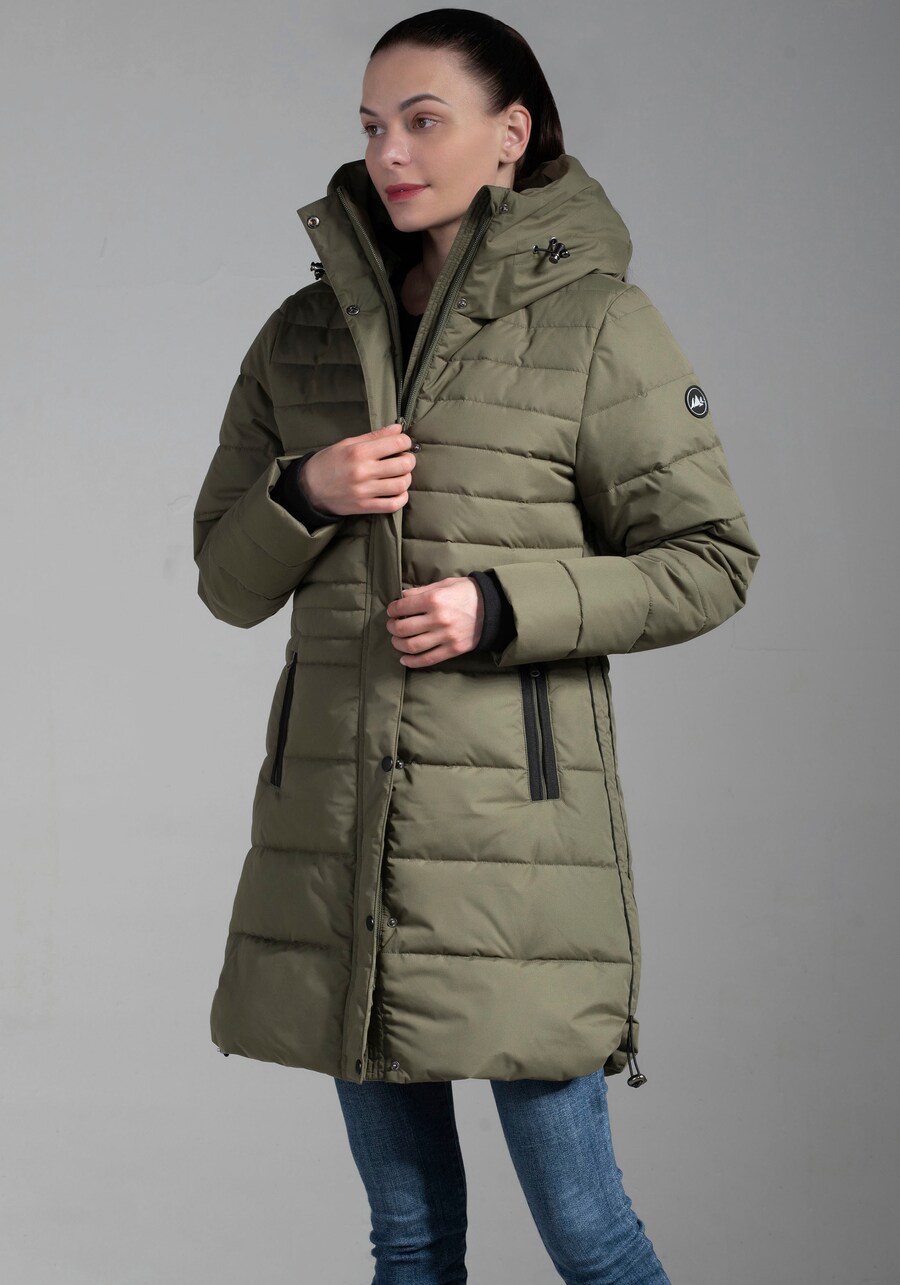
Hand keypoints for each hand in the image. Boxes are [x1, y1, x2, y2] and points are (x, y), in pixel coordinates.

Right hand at [300, 422, 416, 516]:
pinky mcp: (364, 506)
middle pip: (404, 464)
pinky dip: (402, 498)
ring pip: (402, 485)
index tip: (404, 443)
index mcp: (359, 452)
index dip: (406, 442)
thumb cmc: (328, 462)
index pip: (397, 443)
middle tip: (404, 459)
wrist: (309, 488)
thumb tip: (398, 429)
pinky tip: (398, 492)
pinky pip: (393, 505)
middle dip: (409, 460)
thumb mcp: (348, 443)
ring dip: (406, 478)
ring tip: (400, 475)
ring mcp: (364, 491)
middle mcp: (363, 471)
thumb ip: (374, 436)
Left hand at [386, 577, 483, 667]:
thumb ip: (422, 591)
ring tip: (396, 641)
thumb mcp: (445, 584)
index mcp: (434, 600)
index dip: (392, 610)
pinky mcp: (453, 650)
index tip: (392, 611)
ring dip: (398, 644)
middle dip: (392, 627)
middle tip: (392, 626)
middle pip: (403, 628)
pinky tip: (404, 660)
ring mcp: (446, 637)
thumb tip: (402, 597)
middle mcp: (438, 619)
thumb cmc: (468, 592)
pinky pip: (428, 659)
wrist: (494, 607)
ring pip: (412, 646)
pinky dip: (413, 662)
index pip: (402, 607)